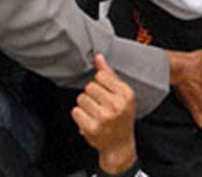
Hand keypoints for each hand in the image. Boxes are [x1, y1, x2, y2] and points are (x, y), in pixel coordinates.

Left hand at [71, 54, 138, 174]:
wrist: (119, 145)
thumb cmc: (120, 116)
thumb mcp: (120, 94)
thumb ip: (109, 75)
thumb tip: (98, 56)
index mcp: (126, 94)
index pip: (101, 76)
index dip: (99, 84)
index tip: (105, 93)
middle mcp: (117, 105)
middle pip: (89, 86)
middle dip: (91, 94)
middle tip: (99, 105)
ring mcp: (104, 117)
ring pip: (81, 98)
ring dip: (84, 105)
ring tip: (94, 113)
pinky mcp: (92, 128)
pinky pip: (76, 111)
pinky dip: (79, 115)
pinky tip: (89, 120)